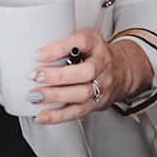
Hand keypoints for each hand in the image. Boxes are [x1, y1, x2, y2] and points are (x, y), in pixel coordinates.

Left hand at [29, 29, 148, 124]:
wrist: (121, 72)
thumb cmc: (96, 55)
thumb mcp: (85, 40)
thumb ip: (65, 44)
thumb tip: (39, 55)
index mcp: (97, 45)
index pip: (83, 42)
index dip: (60, 48)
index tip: (40, 54)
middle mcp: (102, 66)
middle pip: (86, 72)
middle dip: (58, 76)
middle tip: (37, 76)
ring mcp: (101, 87)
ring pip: (81, 94)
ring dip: (55, 96)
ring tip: (35, 96)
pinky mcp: (95, 104)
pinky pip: (77, 112)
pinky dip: (57, 116)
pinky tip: (42, 115)